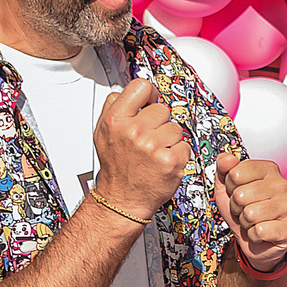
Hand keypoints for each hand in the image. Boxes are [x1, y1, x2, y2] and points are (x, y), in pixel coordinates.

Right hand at [95, 78, 191, 216]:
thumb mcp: (102, 132)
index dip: (149, 94)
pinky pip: (184, 146)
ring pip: (175, 128)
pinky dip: (178, 155)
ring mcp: (153, 147)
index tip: (150, 101)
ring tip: (155, 152)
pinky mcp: (170, 161)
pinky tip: (163, 162)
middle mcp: (134, 132)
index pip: (141, 87)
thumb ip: (113, 107)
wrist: (121, 199)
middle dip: (159, 122)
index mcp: (116, 121)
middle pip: (162, 109)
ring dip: (169, 140)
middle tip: (149, 138)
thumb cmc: (116, 167)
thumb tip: (130, 91)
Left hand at [215, 151, 286, 270]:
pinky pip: (258, 231)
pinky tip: (262, 232)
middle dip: (236, 208)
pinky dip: (254, 235)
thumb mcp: (227, 188)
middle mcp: (281, 184)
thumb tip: (227, 158)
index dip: (230, 187)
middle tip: (245, 210)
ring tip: (253, 221)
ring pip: (249, 214)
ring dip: (245, 222)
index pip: (236, 173)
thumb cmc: (244, 211)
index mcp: (268, 170)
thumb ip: (223, 169)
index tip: (237, 191)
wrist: (256, 241)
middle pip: (240, 195)